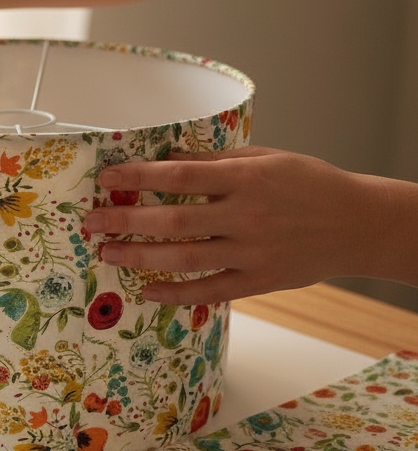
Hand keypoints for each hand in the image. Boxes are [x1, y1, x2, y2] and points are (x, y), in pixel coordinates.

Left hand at [82, 146, 406, 302]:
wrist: (358, 223)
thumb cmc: (309, 184)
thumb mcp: (267, 159)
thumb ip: (217, 162)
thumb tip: (167, 158)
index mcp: (246, 177)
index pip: (179, 174)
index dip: (139, 176)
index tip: (107, 177)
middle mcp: (246, 214)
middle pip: (172, 219)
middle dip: (125, 220)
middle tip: (92, 221)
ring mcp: (252, 251)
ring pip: (184, 257)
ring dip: (139, 256)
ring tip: (107, 253)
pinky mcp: (258, 280)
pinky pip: (209, 290)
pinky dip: (175, 292)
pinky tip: (146, 290)